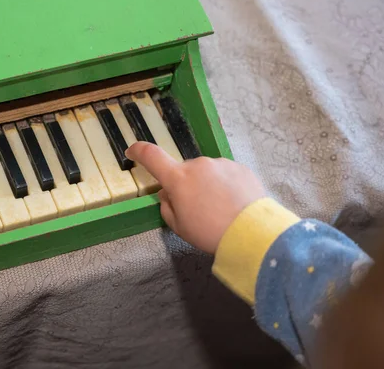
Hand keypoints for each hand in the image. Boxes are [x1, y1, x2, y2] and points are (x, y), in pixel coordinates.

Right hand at [125, 142, 265, 253]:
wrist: (251, 232)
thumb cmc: (210, 232)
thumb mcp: (179, 226)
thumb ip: (167, 207)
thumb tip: (168, 194)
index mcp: (178, 179)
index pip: (152, 157)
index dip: (139, 151)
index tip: (132, 151)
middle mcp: (198, 165)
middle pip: (184, 171)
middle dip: (186, 185)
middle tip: (196, 209)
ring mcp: (221, 164)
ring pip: (207, 173)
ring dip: (207, 185)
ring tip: (219, 209)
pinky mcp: (240, 168)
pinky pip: (226, 175)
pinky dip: (225, 186)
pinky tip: (233, 204)